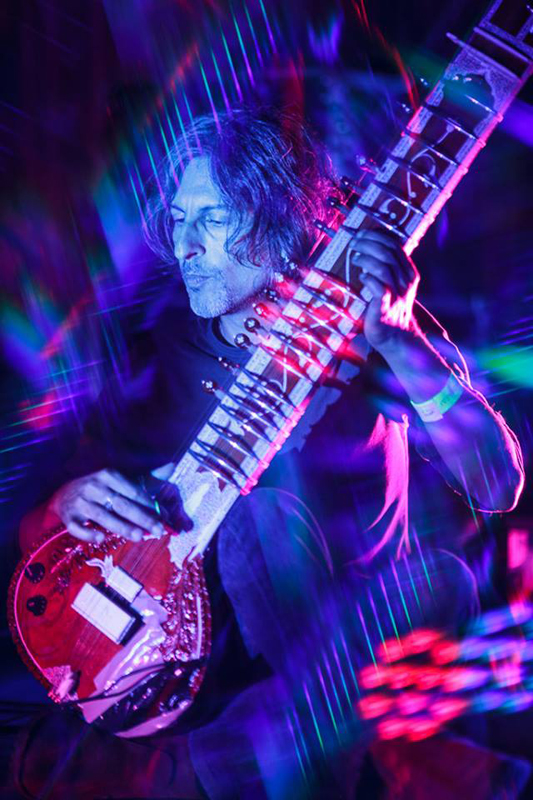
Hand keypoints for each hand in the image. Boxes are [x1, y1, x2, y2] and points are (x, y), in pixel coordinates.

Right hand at [49, 468, 165, 543]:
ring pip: (103, 516)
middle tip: (158, 530)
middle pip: (122, 504)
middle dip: (142, 518)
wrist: (63, 494)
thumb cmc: (99, 489)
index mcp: (109, 475)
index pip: (133, 491)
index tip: (164, 517)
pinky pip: (78, 527)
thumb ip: (146, 479)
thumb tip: (172, 465)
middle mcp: (94, 487)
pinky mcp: (68, 517)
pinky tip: (101, 538)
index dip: (150, 505)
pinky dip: (88, 533)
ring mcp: (80, 502)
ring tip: (139, 537)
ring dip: (122, 526)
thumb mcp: (119, 480)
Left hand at [344, 228, 419, 351]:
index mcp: (409, 273)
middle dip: (368, 244)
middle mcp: (406, 282)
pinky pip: (379, 288)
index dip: (377, 236)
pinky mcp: (386, 308)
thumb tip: (367, 248)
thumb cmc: (388, 308)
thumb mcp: (393, 286)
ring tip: (354, 258)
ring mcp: (397, 294)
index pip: (395, 246)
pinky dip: (368, 279)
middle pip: (388, 253)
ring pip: (383, 268)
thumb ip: (386, 269)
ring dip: (366, 259)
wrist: (395, 337)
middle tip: (353, 243)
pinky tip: (361, 277)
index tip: (361, 233)